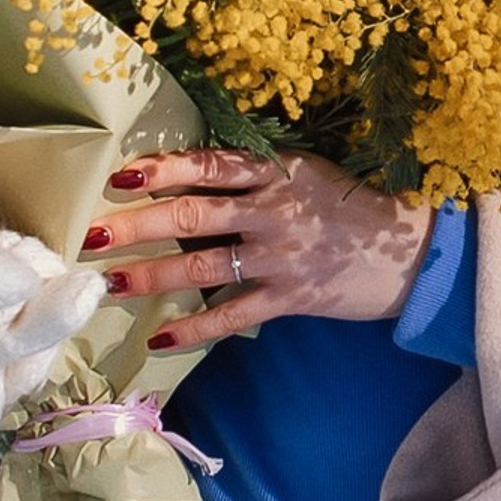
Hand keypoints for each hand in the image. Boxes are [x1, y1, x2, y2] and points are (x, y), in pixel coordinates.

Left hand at [79, 150, 433, 354]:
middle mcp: (275, 210)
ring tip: (110, 282)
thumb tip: (188, 180)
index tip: (119, 175)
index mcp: (278, 170)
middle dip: (137, 224)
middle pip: (194, 213)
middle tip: (90, 232)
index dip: (163, 168)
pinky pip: (232, 315)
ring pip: (204, 264)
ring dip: (152, 274)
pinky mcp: (291, 298)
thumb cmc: (351, 206)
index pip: (210, 165)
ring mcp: (281, 256)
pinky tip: (159, 336)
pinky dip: (194, 326)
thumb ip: (256, 176)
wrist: (409, 250)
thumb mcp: (307, 173)